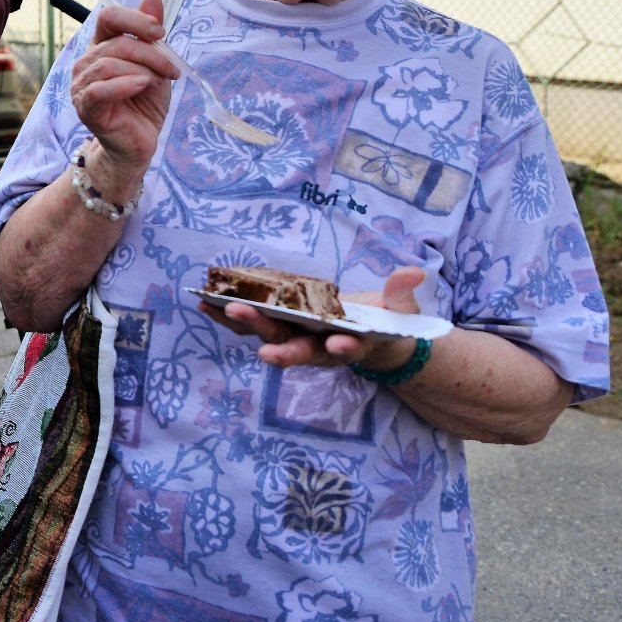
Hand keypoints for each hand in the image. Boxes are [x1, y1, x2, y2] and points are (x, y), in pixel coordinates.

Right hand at [70, 0, 177, 176]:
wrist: (139, 142)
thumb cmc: (144, 103)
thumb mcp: (155, 64)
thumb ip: (150, 32)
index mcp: (101, 47)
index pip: (108, 17)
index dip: (135, 19)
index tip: (160, 32)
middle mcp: (86, 62)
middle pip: (117, 43)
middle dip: (151, 54)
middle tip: (172, 70)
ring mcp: (81, 85)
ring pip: (110, 64)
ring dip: (142, 71)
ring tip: (157, 84)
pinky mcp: (85, 107)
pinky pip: (99, 89)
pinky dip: (124, 85)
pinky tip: (141, 87)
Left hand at [201, 267, 427, 370]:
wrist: (368, 341)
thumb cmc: (384, 324)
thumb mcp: (401, 311)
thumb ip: (402, 293)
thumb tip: (414, 272)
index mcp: (352, 344)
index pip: (347, 348)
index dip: (343, 346)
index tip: (340, 342)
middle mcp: (319, 348)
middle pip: (298, 348)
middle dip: (281, 347)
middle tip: (264, 347)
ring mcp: (296, 341)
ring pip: (268, 338)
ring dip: (243, 327)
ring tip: (219, 310)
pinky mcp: (279, 331)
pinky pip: (251, 327)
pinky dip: (229, 318)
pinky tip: (206, 305)